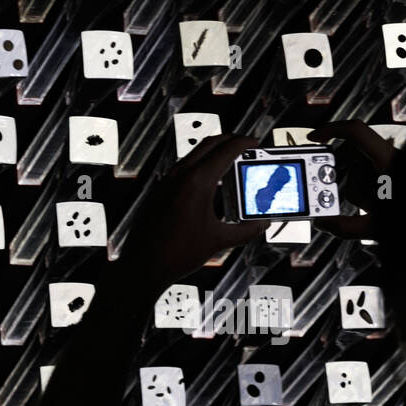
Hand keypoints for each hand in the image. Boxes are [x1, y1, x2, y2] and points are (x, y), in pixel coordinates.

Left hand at [117, 133, 267, 288]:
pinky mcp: (160, 190)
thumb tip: (262, 224)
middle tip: (245, 146)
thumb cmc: (176, 253)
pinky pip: (183, 168)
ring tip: (230, 162)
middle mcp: (180, 175)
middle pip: (209, 144)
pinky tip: (209, 183)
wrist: (144, 265)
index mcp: (197, 182)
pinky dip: (200, 166)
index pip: (226, 150)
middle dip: (229, 140)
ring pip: (194, 154)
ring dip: (213, 152)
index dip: (244, 143)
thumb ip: (245, 231)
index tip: (255, 141)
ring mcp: (167, 181)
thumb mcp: (218, 240)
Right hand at [306, 120, 398, 239]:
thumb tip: (322, 223)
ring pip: (362, 167)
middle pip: (352, 152)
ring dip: (358, 187)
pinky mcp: (392, 172)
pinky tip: (373, 206)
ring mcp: (390, 163)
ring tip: (370, 208)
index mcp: (385, 159)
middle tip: (334, 192)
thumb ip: (345, 228)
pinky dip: (367, 189)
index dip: (331, 130)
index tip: (314, 139)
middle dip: (341, 174)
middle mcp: (388, 156)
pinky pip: (372, 174)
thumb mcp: (376, 226)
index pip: (354, 131)